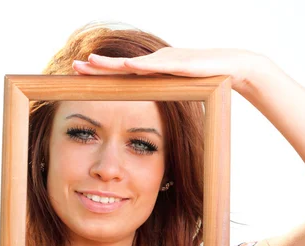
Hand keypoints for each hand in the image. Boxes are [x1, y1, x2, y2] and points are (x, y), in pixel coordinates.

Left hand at [71, 47, 267, 92]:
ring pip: (134, 64)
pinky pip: (158, 66)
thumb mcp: (180, 95)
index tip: (79, 78)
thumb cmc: (206, 81)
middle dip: (97, 68)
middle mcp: (155, 64)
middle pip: (121, 68)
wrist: (231, 67)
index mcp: (153, 73)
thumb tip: (153, 125)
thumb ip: (166, 104)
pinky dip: (142, 66)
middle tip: (74, 67)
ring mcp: (167, 62)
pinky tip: (127, 67)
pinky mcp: (181, 63)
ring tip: (91, 63)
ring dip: (113, 64)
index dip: (100, 76)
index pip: (121, 76)